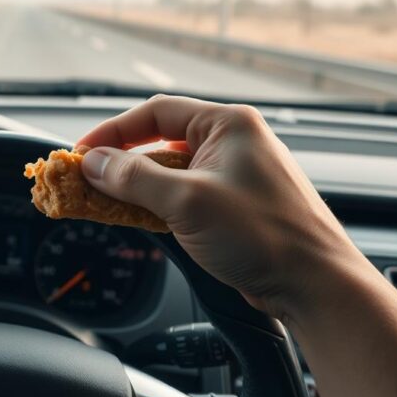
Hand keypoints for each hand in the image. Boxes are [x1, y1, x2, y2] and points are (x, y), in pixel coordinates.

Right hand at [77, 95, 367, 319]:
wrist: (314, 284)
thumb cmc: (266, 235)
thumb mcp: (188, 201)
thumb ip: (134, 179)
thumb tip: (95, 164)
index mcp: (228, 124)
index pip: (156, 112)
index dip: (113, 132)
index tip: (82, 153)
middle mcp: (232, 142)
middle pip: (159, 141)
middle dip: (120, 161)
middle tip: (86, 179)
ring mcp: (233, 175)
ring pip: (169, 171)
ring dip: (135, 186)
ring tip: (102, 201)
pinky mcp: (232, 206)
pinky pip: (182, 195)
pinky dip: (154, 204)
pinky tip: (134, 217)